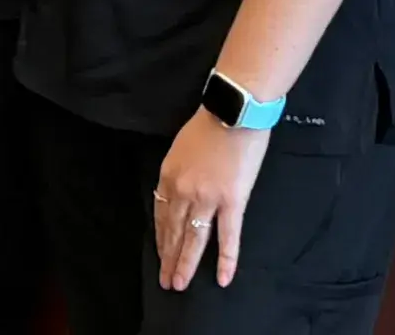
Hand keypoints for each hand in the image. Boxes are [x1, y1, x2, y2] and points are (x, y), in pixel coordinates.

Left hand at [151, 110, 271, 291]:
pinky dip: (225, 259)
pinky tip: (222, 278)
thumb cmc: (209, 124)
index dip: (161, 239)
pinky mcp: (232, 201)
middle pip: (173, 232)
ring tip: (181, 284)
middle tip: (167, 282)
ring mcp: (207, 198)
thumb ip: (177, 175)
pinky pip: (228, 236)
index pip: (161, 216)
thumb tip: (176, 196)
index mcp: (168, 177)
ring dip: (186, 264)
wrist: (233, 111)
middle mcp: (183, 191)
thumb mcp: (180, 149)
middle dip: (169, 259)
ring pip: (194, 239)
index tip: (160, 255)